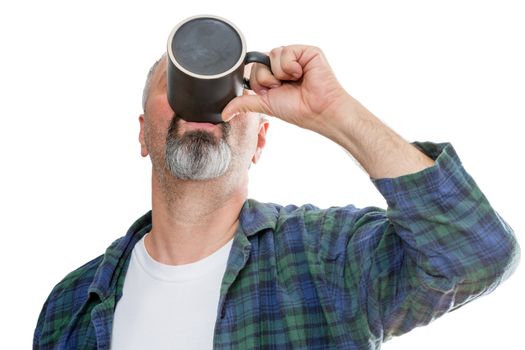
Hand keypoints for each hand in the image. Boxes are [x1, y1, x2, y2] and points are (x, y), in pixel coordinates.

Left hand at [221, 45, 349, 131]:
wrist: (319, 111)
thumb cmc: (298, 110)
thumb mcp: (265, 105)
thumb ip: (243, 104)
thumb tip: (224, 114)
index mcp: (274, 76)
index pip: (254, 68)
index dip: (260, 81)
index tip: (271, 91)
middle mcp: (284, 65)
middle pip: (260, 60)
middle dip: (268, 79)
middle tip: (283, 88)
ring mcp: (296, 57)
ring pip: (272, 54)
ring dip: (280, 73)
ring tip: (295, 82)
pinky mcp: (307, 51)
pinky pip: (285, 51)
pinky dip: (291, 66)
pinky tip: (302, 74)